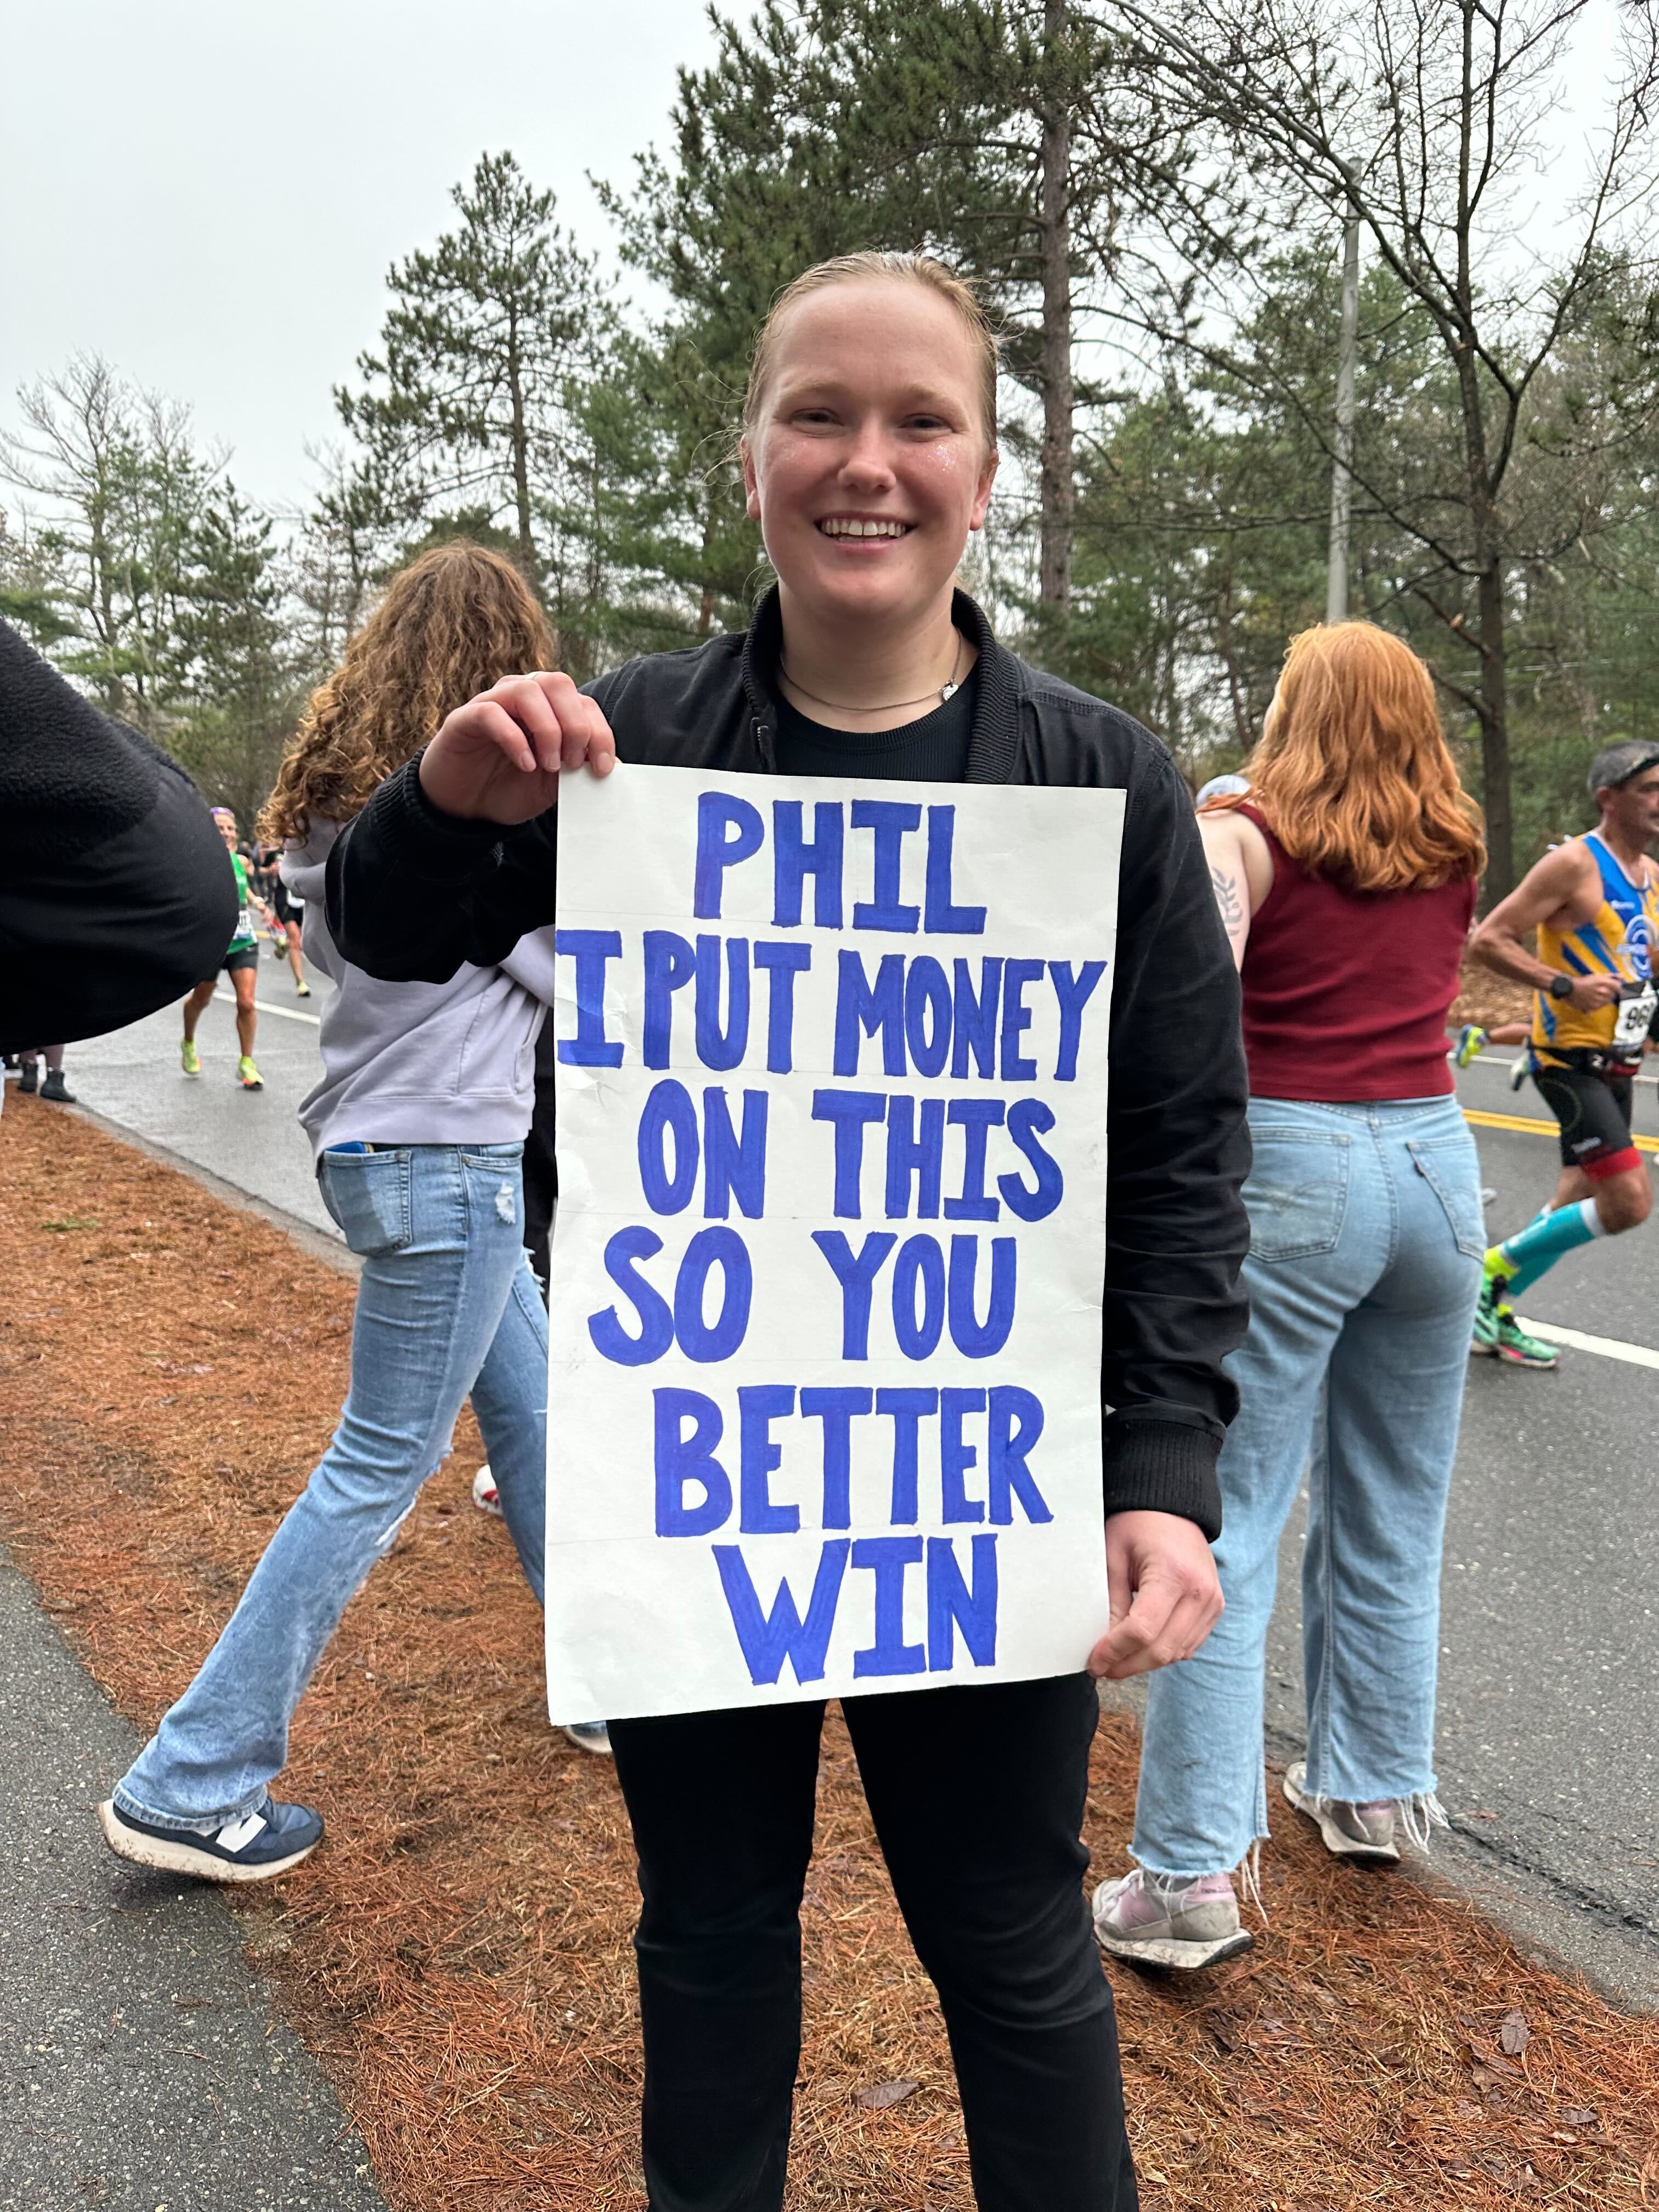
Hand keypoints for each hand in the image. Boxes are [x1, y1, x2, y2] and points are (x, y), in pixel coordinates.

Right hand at [418, 671, 616, 823]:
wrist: (466, 807)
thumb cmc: (511, 787)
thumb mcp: (553, 784)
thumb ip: (577, 769)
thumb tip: (614, 765)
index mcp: (548, 708)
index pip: (582, 702)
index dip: (599, 732)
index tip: (601, 768)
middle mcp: (522, 697)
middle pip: (558, 683)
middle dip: (575, 725)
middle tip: (572, 763)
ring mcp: (492, 703)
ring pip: (527, 690)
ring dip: (547, 729)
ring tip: (549, 765)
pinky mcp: (464, 718)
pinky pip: (491, 712)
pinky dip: (514, 738)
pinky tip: (525, 764)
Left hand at [1088, 1510, 1223, 1680]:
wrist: (1173, 1508)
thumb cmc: (1138, 1526)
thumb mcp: (1113, 1557)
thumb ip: (1110, 1603)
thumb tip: (1102, 1648)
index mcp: (1173, 1575)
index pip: (1143, 1630)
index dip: (1115, 1652)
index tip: (1093, 1661)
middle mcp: (1200, 1593)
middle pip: (1162, 1650)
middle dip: (1127, 1665)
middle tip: (1101, 1668)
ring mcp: (1213, 1602)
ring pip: (1177, 1653)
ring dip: (1144, 1663)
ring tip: (1116, 1660)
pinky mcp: (1215, 1608)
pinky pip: (1189, 1645)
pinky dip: (1163, 1652)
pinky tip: (1140, 1648)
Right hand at [1568, 975, 1620, 1011]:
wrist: (1569, 989)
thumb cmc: (1583, 981)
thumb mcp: (1596, 976)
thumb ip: (1610, 976)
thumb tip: (1621, 976)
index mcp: (1603, 982)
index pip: (1618, 987)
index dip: (1618, 988)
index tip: (1615, 989)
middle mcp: (1602, 991)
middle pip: (1613, 995)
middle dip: (1609, 993)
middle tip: (1601, 991)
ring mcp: (1598, 1000)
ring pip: (1607, 1001)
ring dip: (1604, 999)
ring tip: (1596, 996)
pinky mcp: (1593, 1007)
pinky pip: (1600, 1007)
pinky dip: (1598, 1004)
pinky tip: (1592, 1000)